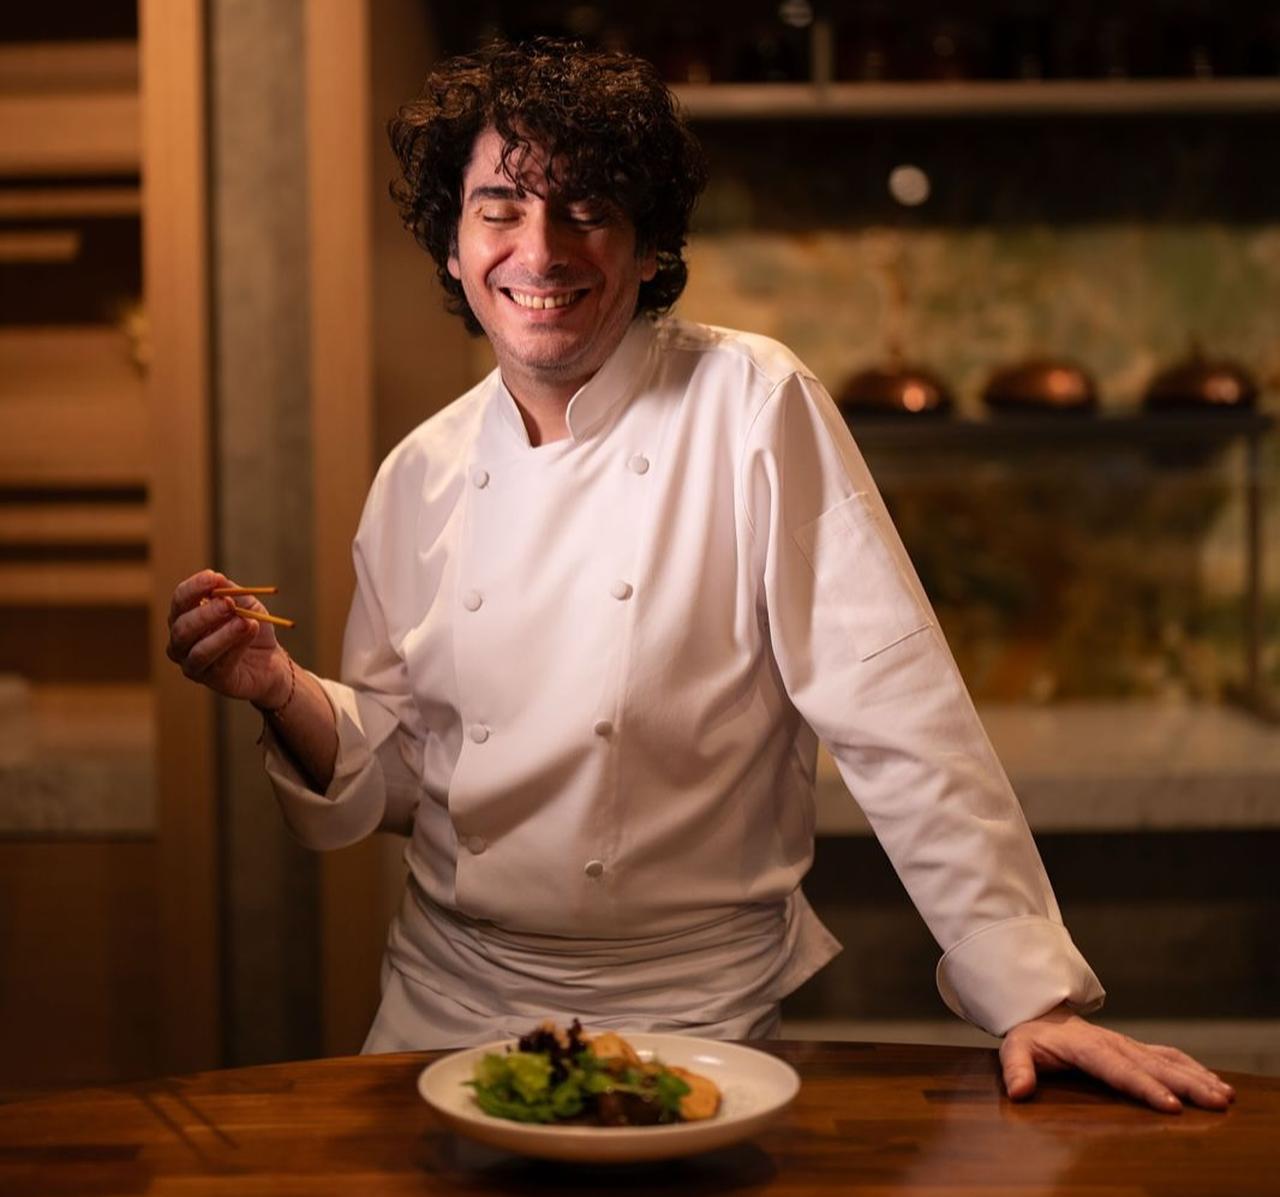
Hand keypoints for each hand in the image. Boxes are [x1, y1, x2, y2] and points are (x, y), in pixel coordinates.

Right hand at [166, 569, 290, 706]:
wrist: (270, 660)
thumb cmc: (250, 628)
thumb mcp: (245, 604)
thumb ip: (231, 592)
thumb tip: (217, 579)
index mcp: (184, 618)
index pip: (180, 600)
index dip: (195, 587)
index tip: (214, 577)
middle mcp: (181, 643)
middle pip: (183, 627)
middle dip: (206, 614)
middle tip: (229, 604)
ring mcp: (193, 665)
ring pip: (199, 650)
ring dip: (223, 634)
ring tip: (246, 622)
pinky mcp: (213, 681)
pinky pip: (220, 665)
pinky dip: (236, 646)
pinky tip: (250, 632)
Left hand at [1000, 1005, 1234, 1112]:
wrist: (1038, 1011)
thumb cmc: (1029, 1036)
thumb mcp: (1015, 1049)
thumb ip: (1017, 1069)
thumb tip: (1020, 1091)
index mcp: (1086, 1046)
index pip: (1117, 1069)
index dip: (1144, 1087)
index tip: (1170, 1105)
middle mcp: (1113, 1043)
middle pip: (1153, 1065)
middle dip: (1186, 1085)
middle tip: (1216, 1102)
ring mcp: (1126, 1043)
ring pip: (1166, 1060)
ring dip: (1196, 1076)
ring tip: (1225, 1094)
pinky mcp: (1134, 1047)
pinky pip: (1167, 1055)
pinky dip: (1192, 1067)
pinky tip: (1213, 1081)